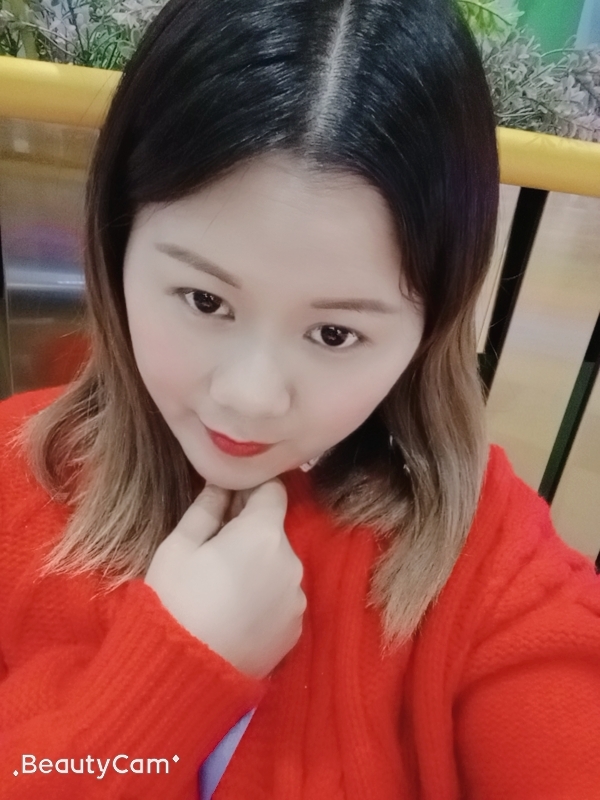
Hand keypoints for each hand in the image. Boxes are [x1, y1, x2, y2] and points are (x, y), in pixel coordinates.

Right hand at [144, 479, 306, 679]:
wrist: (184, 673)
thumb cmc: (174, 600)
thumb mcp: (179, 546)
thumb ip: (206, 508)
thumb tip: (222, 484)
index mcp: (263, 533)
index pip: (273, 490)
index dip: (250, 491)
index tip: (228, 503)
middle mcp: (291, 561)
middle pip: (275, 530)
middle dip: (250, 532)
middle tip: (214, 551)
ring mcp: (297, 597)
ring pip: (279, 565)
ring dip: (258, 565)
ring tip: (222, 588)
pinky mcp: (296, 628)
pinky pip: (282, 597)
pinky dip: (264, 596)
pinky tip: (235, 613)